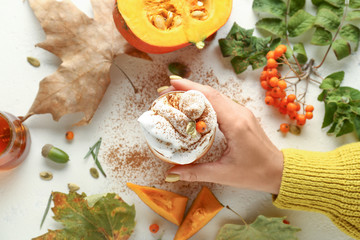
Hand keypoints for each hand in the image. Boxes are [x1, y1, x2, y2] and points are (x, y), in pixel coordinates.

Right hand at [161, 78, 283, 193]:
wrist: (279, 172)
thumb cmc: (256, 174)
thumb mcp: (224, 175)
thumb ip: (196, 172)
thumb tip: (171, 173)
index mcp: (235, 123)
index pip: (209, 97)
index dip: (188, 88)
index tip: (170, 83)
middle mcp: (240, 113)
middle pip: (211, 92)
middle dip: (187, 88)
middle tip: (166, 90)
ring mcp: (242, 113)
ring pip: (216, 96)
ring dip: (196, 93)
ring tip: (176, 96)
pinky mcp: (242, 117)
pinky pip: (221, 103)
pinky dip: (205, 100)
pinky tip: (194, 106)